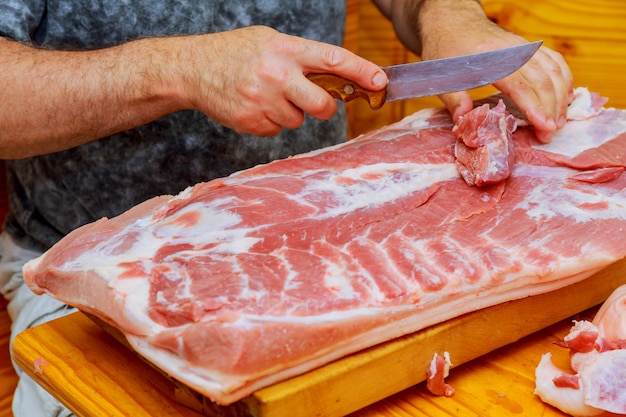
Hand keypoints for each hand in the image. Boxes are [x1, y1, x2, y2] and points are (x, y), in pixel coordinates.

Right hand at [171, 26, 386, 136]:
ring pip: (297, 121)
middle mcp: (277, 74)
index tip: (381, 82)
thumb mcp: (271, 41)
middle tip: (316, 103)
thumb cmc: (236, 52)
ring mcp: (263, 100)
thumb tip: (339, 79)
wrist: (192, 68)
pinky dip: (270, 122)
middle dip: (324, 108)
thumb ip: (302, 58)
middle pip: (322, 105)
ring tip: (266, 95)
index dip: (362, 72)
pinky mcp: (251, 121)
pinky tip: (254, 106)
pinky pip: (276, 130)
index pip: (333, 60)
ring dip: (289, 112)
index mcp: (286, 49)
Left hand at [416, 1, 573, 142]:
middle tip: (549, 134)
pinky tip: (565, 98)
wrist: (453, 22)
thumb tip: (463, 120)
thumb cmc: (445, 50)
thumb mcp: (440, 76)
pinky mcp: (529, 47)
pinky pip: (555, 62)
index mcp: (490, 58)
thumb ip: (453, 99)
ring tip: (559, 123)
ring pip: (553, 71)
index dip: (533, 106)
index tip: (543, 126)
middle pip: (542, 80)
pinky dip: (564, 80)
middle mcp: (512, 50)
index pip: (519, 84)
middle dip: (550, 109)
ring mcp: (523, 47)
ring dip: (560, 98)